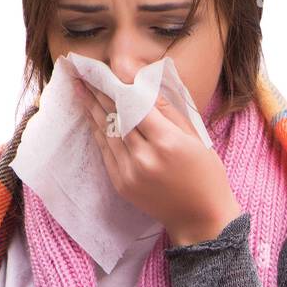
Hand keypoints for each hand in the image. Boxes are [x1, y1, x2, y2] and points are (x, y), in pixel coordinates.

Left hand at [73, 75, 241, 246]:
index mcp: (167, 142)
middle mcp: (144, 158)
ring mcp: (129, 173)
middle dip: (98, 92)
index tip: (105, 68)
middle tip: (83, 73)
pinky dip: (99, 133)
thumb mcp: (194, 136)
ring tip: (80, 89)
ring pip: (106, 133)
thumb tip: (142, 84)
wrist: (199, 218)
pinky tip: (92, 117)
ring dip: (92, 110)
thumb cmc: (205, 174)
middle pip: (115, 117)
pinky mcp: (121, 185)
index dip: (117, 85)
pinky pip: (106, 152)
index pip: (134, 105)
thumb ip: (166, 110)